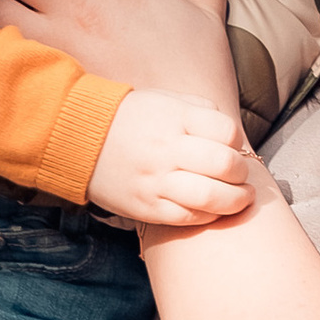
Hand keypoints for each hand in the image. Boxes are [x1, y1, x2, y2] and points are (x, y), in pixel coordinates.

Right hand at [85, 87, 259, 229]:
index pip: (226, 131)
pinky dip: (209, 216)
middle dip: (241, 173)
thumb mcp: (165, 100)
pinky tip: (214, 209)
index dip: (237, 141)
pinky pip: (188, 218)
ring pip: (210, 197)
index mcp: (175, 119)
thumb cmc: (130, 118)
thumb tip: (233, 136)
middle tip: (241, 175)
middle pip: (224, 165)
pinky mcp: (147, 207)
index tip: (233, 146)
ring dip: (235, 200)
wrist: (78, 139)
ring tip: (241, 197)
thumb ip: (200, 111)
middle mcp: (167, 150)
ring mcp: (156, 181)